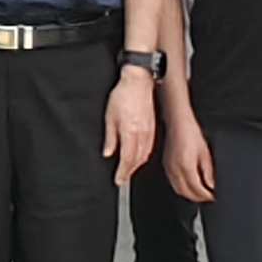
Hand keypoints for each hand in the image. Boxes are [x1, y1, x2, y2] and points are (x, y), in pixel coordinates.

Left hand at [101, 65, 156, 185]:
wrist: (138, 82)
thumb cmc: (123, 95)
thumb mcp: (109, 117)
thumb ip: (110, 138)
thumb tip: (108, 152)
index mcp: (130, 133)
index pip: (127, 160)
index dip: (122, 173)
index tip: (118, 180)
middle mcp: (141, 135)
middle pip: (137, 161)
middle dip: (129, 172)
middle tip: (122, 179)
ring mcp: (149, 132)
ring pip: (145, 155)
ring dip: (137, 165)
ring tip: (129, 170)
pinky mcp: (153, 127)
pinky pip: (149, 147)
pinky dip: (144, 156)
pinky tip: (139, 156)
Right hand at [164, 111, 212, 205]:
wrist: (178, 123)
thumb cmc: (191, 133)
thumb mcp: (205, 153)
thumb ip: (209, 172)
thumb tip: (212, 186)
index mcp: (186, 168)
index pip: (197, 191)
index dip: (207, 196)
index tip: (214, 196)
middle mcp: (175, 171)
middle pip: (187, 194)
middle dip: (199, 198)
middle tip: (209, 197)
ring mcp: (169, 169)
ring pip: (179, 191)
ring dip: (190, 195)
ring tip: (201, 193)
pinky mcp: (166, 166)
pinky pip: (174, 183)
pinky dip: (182, 188)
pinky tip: (189, 185)